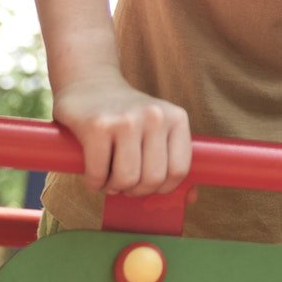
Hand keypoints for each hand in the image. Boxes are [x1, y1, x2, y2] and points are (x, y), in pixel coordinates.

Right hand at [52, 72, 192, 195]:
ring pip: (126, 180)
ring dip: (113, 187)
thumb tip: (192, 198)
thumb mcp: (158, 128)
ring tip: (109, 175)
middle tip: (125, 181)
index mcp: (176, 118)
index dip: (162, 187)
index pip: (179, 170)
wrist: (88, 82)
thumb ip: (174, 159)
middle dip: (136, 190)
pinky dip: (94, 183)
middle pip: (152, 179)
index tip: (147, 183)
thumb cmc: (126, 115)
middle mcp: (155, 116)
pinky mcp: (97, 127)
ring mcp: (126, 120)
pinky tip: (94, 172)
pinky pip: (99, 175)